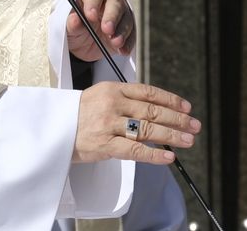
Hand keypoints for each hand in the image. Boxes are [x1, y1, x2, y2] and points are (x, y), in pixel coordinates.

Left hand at [67, 0, 134, 61]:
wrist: (83, 41)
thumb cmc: (74, 26)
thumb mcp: (68, 26)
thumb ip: (71, 23)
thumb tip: (74, 19)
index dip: (93, 3)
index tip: (90, 16)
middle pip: (115, 3)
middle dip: (112, 17)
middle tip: (107, 29)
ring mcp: (122, 12)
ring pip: (126, 18)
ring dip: (121, 31)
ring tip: (115, 43)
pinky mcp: (128, 27)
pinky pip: (132, 33)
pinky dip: (128, 42)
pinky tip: (123, 50)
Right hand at [73, 82, 200, 164]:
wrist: (52, 128)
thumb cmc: (78, 114)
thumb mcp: (99, 97)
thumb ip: (125, 100)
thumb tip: (156, 109)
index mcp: (112, 89)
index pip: (148, 92)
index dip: (170, 99)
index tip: (186, 107)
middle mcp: (112, 104)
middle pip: (152, 111)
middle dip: (177, 119)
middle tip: (194, 125)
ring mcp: (108, 124)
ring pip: (147, 130)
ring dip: (172, 135)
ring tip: (188, 140)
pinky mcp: (104, 145)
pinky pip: (134, 151)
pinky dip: (154, 154)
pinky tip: (168, 156)